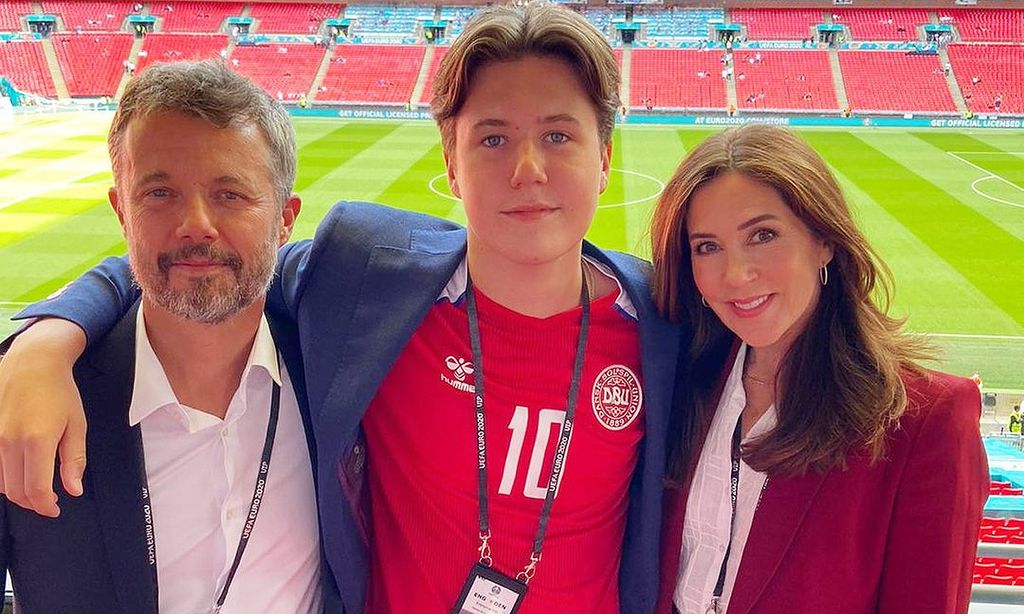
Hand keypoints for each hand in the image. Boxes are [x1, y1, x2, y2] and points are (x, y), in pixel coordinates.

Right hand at [0, 319, 87, 516]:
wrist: (33, 362)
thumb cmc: (60, 392)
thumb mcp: (77, 424)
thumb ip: (74, 460)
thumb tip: (73, 490)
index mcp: (37, 440)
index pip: (36, 490)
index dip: (45, 506)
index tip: (55, 509)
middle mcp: (8, 441)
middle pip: (15, 491)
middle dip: (33, 502)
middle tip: (49, 501)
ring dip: (17, 492)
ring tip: (35, 487)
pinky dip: (3, 477)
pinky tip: (18, 473)